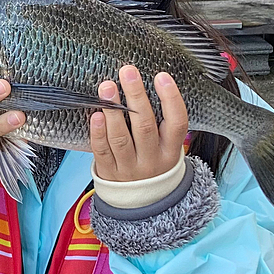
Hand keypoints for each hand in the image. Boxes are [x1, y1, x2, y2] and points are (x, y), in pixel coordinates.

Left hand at [90, 65, 187, 181]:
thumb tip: (148, 84)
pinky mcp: (109, 172)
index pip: (177, 123)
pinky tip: (96, 114)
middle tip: (128, 71)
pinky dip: (98, 133)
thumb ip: (162, 122)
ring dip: (113, 110)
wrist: (143, 202)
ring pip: (121, 138)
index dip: (171, 98)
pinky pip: (102, 151)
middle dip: (136, 96)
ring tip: (107, 87)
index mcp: (171, 151)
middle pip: (145, 126)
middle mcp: (152, 160)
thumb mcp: (168, 147)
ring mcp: (129, 168)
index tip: (162, 76)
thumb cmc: (154, 163)